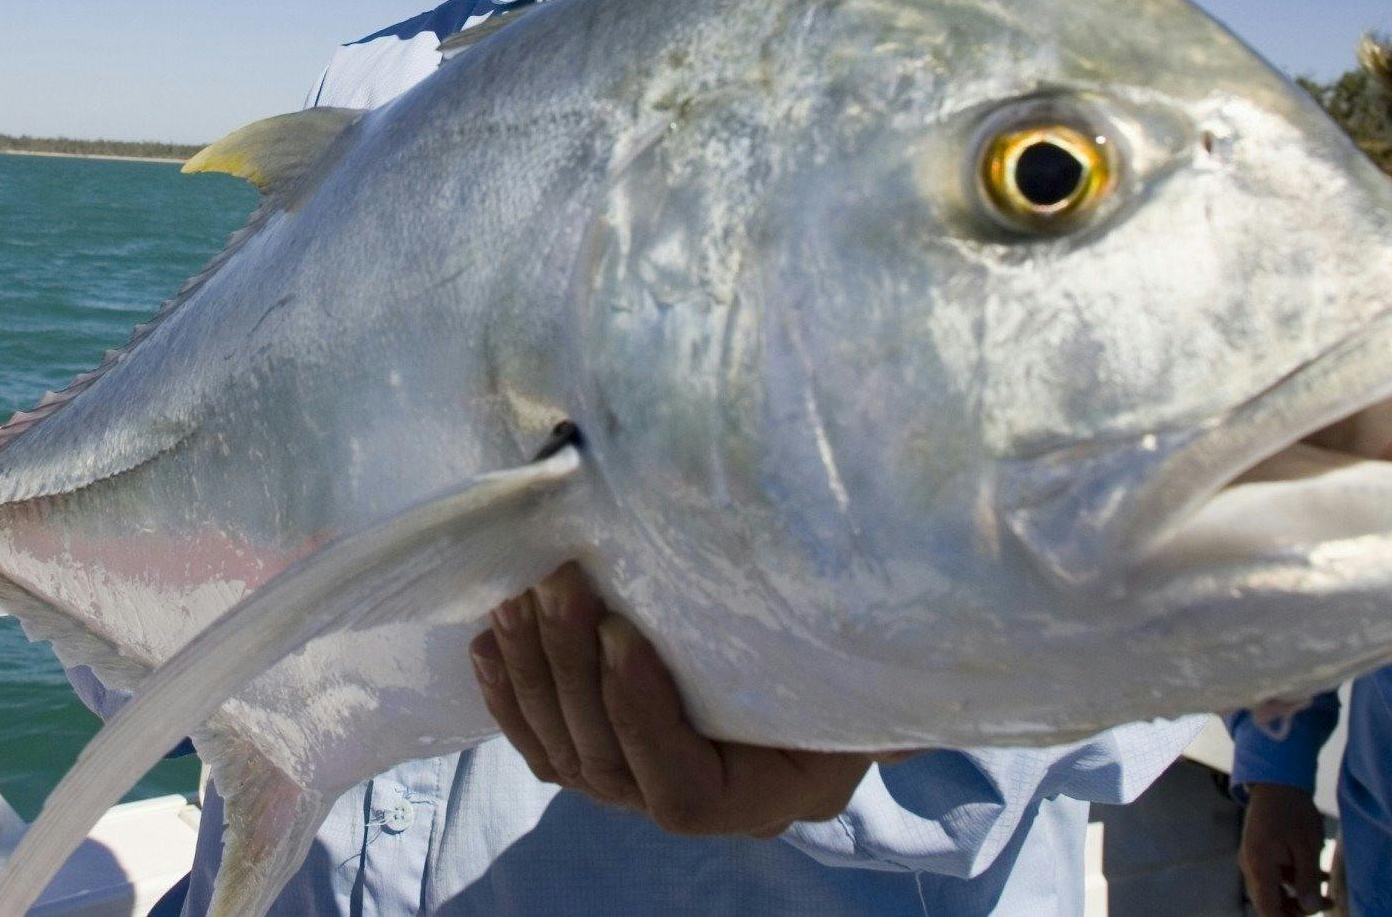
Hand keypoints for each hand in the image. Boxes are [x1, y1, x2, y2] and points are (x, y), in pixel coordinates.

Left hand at [469, 563, 918, 837]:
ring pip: (567, 751)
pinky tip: (489, 640)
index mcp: (766, 797)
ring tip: (521, 598)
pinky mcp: (607, 748)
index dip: (641, 718)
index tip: (624, 634)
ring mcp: (644, 781)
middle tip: (557, 585)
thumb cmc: (865, 655)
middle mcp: (700, 807)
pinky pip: (543, 740)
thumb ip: (879, 687)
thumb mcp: (880, 669)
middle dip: (572, 671)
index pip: (680, 794)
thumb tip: (902, 698)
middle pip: (609, 764)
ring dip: (534, 672)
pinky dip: (510, 692)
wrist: (837, 647)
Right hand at [1239, 783, 1331, 914]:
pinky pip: (1274, 876)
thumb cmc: (1293, 811)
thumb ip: (1307, 881)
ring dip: (1297, 896)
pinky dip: (1293, 881)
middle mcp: (1250, 866)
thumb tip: (1310, 909)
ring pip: (1273, 891)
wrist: (1277, 781)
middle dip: (1296, 911)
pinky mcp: (1259, 853)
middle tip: (1325, 904)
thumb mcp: (1307, 847)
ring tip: (1327, 893)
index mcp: (1259, 866)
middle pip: (1269, 903)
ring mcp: (1253, 859)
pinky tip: (1317, 876)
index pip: (1267, 909)